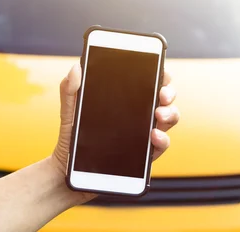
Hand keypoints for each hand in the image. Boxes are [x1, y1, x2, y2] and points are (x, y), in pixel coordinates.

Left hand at [52, 63, 179, 196]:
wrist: (68, 173)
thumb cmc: (71, 139)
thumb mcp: (69, 112)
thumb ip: (70, 89)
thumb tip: (76, 67)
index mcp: (125, 101)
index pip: (149, 82)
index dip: (160, 74)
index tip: (161, 71)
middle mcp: (138, 116)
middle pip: (164, 99)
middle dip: (169, 92)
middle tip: (162, 95)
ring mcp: (143, 135)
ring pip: (169, 119)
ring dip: (170, 114)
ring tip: (159, 115)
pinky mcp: (144, 156)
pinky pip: (161, 145)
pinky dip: (163, 139)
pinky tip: (154, 135)